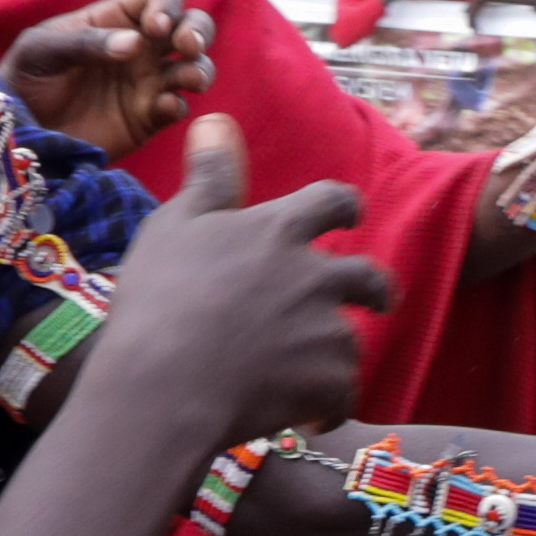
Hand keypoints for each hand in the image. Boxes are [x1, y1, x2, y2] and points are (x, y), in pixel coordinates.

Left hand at [4, 0, 213, 154]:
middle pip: (190, 26)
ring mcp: (148, 83)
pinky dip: (179, 106)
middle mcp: (141, 48)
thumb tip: (134, 44)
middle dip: (199, 31)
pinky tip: (164, 107)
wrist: (18, 132)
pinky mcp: (148, 118)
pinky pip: (177, 108)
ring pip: (193, 67)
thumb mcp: (41, 50)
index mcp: (117, 19)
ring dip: (200, 69)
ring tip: (188, 80)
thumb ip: (84, 42)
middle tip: (187, 46)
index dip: (167, 6)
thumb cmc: (25, 78)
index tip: (155, 27)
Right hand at [68, 120, 385, 460]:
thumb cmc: (161, 300)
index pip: (334, 200)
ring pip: (351, 341)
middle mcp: (316, 276)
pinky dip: (327, 404)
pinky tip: (304, 415)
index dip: (344, 206)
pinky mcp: (329, 383)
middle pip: (369, 276)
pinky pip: (344, 394)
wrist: (164, 386)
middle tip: (374, 300)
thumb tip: (218, 119)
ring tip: (308, 372)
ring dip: (335, 354)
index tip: (349, 213)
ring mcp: (327, 331)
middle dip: (374, 288)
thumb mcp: (175, 225)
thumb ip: (210, 177)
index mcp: (281, 231)